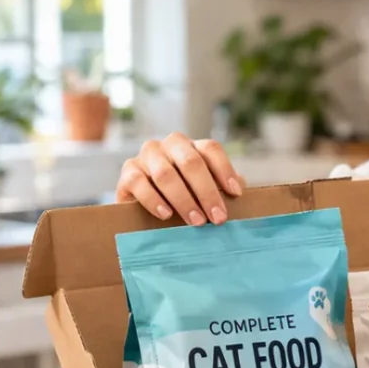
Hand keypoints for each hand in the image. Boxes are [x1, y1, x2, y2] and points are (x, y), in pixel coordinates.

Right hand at [117, 133, 245, 225]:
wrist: (141, 207)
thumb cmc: (180, 197)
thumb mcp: (201, 191)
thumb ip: (218, 187)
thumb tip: (240, 188)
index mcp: (191, 147)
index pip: (210, 149)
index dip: (225, 170)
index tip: (236, 194)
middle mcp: (169, 145)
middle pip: (191, 162)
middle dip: (207, 192)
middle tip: (218, 218)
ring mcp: (147, 156)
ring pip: (166, 173)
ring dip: (184, 200)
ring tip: (196, 221)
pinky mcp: (128, 172)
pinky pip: (140, 183)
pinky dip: (154, 200)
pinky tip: (166, 215)